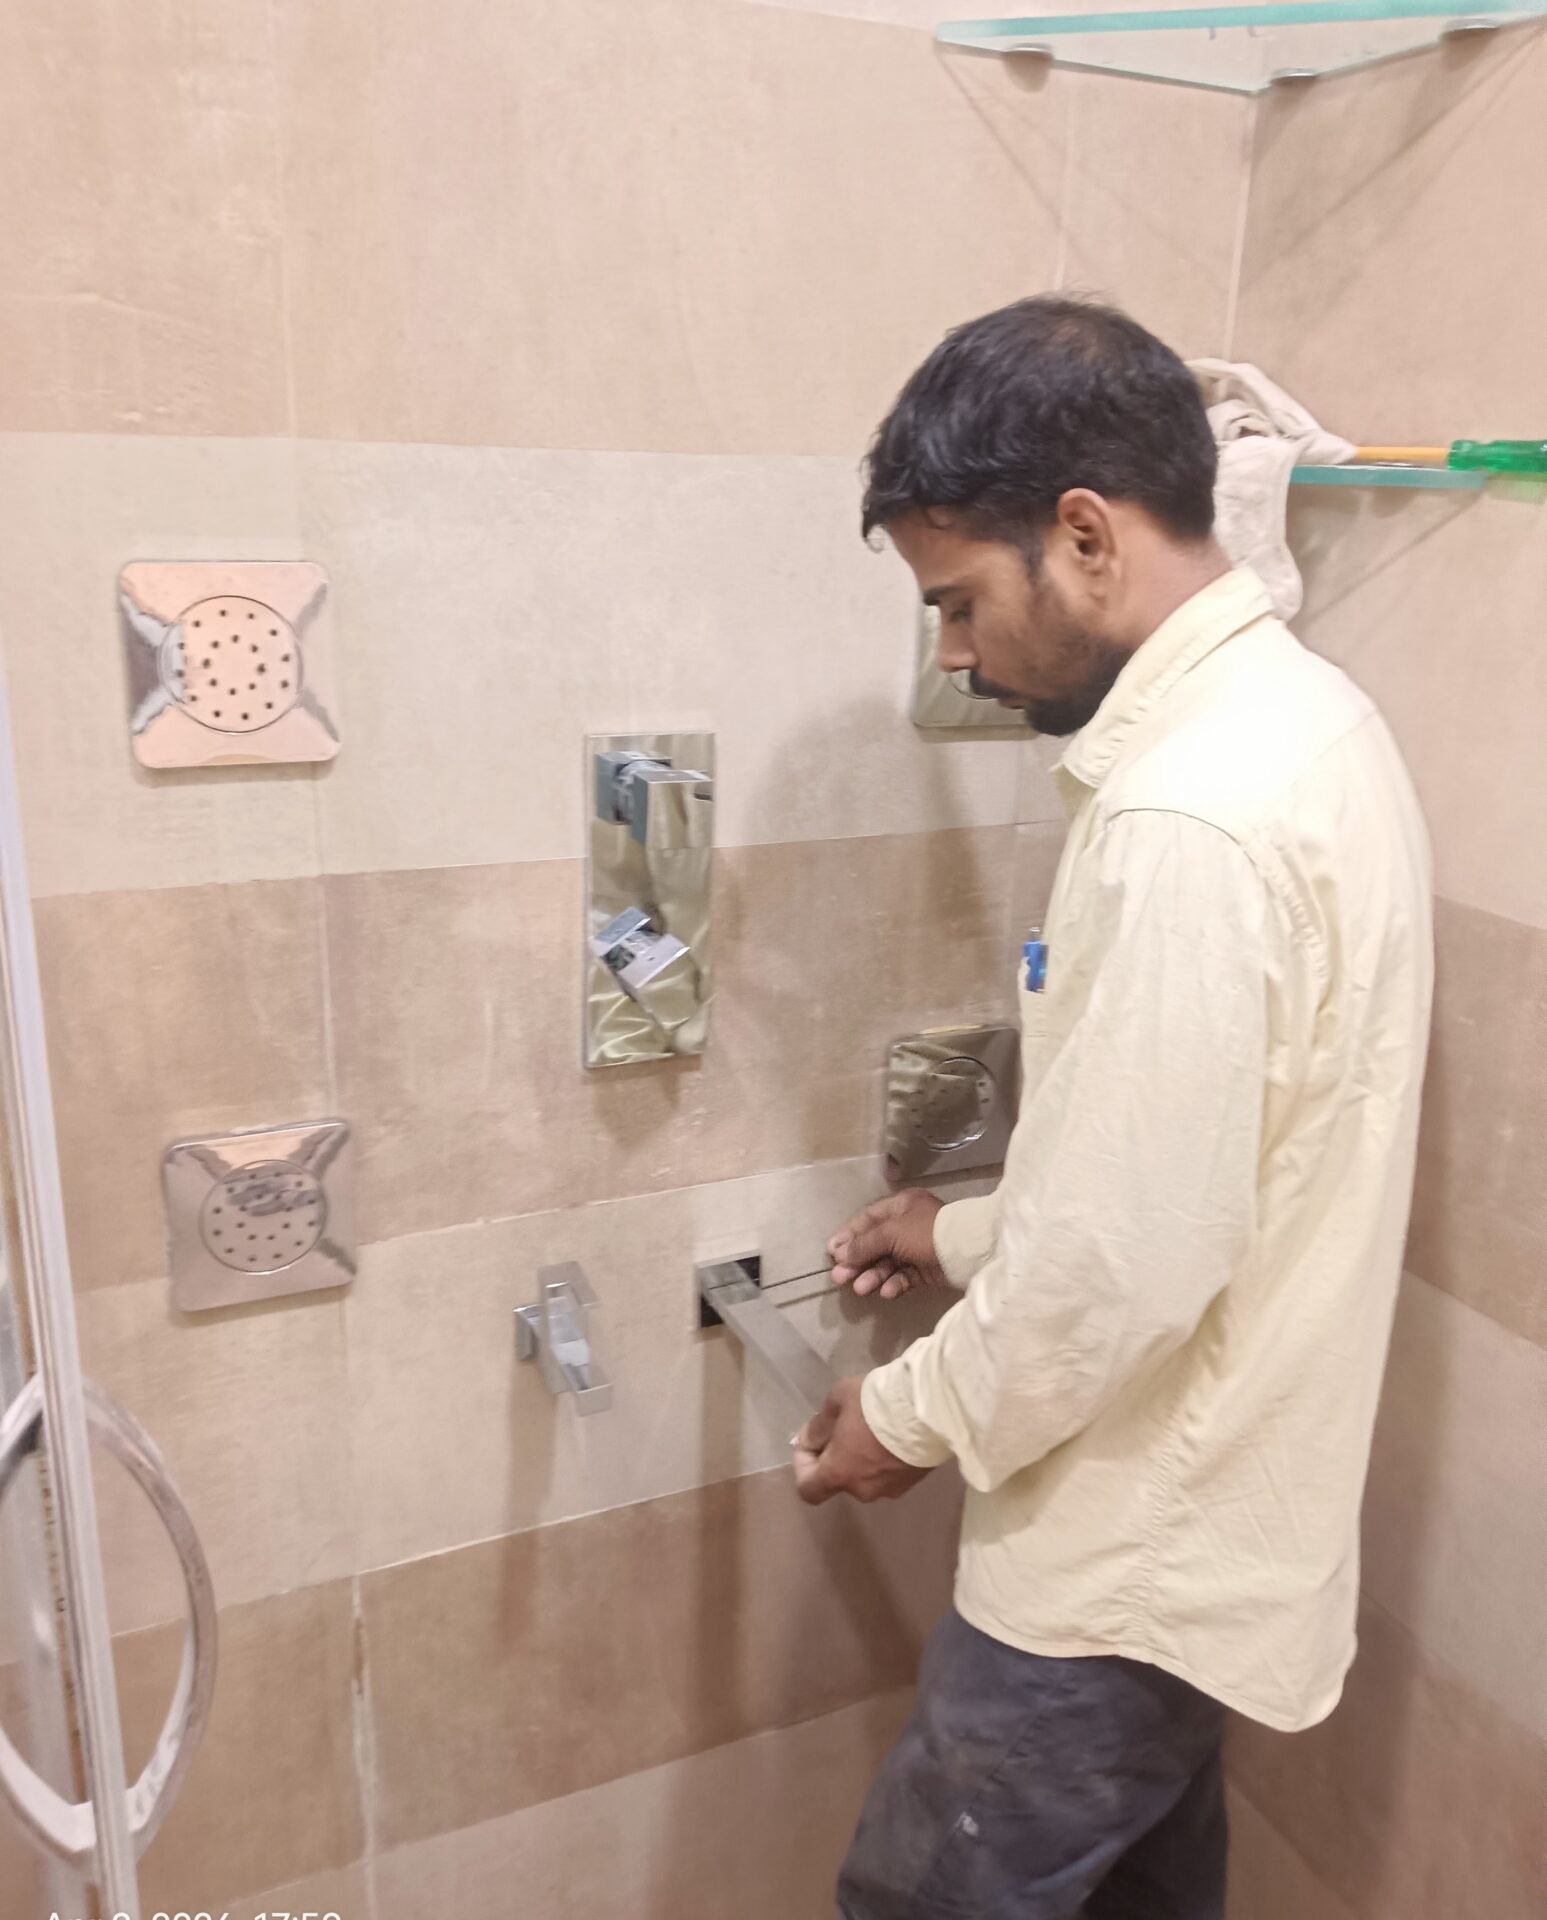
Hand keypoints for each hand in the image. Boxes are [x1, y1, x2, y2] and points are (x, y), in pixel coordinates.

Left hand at [793, 1377, 931, 1505]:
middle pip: (840, 1479)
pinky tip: (894, 1435)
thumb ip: (818, 1426)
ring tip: (873, 1428)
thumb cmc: (875, 1403)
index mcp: (839, 1473)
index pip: (808, 1489)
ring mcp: (891, 1488)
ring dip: (862, 1458)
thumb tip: (809, 1441)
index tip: (812, 1442)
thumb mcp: (837, 1401)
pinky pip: (889, 1473)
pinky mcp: (914, 1481)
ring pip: (866, 1476)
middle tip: (844, 1425)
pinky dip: (885, 1459)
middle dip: (836, 1456)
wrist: (928, 1407)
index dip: (803, 1467)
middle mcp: (863, 1489)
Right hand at [828, 1189, 946, 1298]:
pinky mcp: (927, 1269)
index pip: (869, 1218)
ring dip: (873, 1275)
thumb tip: (840, 1254)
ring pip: (889, 1262)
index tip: (832, 1252)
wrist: (967, 1253)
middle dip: (858, 1261)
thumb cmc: (926, 1232)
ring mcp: (918, 1248)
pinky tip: (886, 1292)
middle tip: (840, 1277)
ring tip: (860, 1289)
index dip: (850, 1235)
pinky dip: (894, 1284)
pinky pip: (905, 1276)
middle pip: (876, 1243)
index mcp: (902, 1205)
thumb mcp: (891, 1233)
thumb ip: (864, 1243)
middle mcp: (909, 1224)